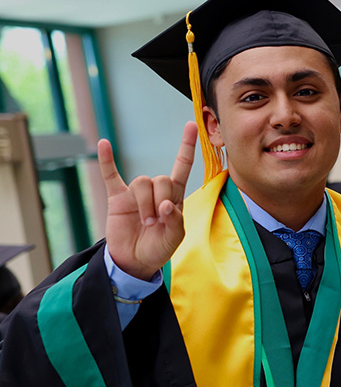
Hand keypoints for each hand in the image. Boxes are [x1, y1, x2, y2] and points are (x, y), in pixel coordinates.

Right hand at [101, 122, 197, 280]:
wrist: (134, 261)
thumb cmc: (158, 247)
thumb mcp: (174, 238)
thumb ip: (174, 221)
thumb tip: (165, 205)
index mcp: (174, 196)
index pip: (182, 165)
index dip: (187, 146)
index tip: (192, 125)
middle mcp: (156, 190)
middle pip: (161, 179)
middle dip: (160, 200)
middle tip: (156, 222)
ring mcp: (135, 193)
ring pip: (142, 182)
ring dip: (144, 203)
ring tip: (145, 222)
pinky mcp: (117, 198)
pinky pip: (110, 175)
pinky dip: (106, 160)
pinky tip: (103, 144)